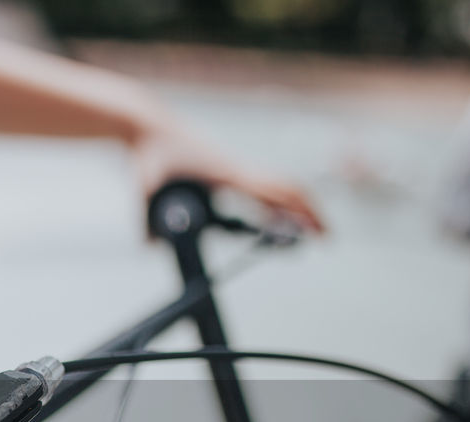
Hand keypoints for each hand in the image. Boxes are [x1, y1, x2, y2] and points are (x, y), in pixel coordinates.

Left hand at [130, 117, 324, 233]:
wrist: (150, 125)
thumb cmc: (150, 151)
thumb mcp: (145, 186)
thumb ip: (146, 219)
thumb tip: (149, 247)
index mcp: (227, 173)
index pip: (274, 193)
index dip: (299, 212)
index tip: (317, 232)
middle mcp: (238, 170)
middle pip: (286, 189)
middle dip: (309, 212)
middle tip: (324, 239)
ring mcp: (235, 170)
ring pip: (276, 187)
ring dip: (294, 207)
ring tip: (305, 233)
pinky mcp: (227, 172)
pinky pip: (259, 187)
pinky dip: (274, 203)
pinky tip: (275, 220)